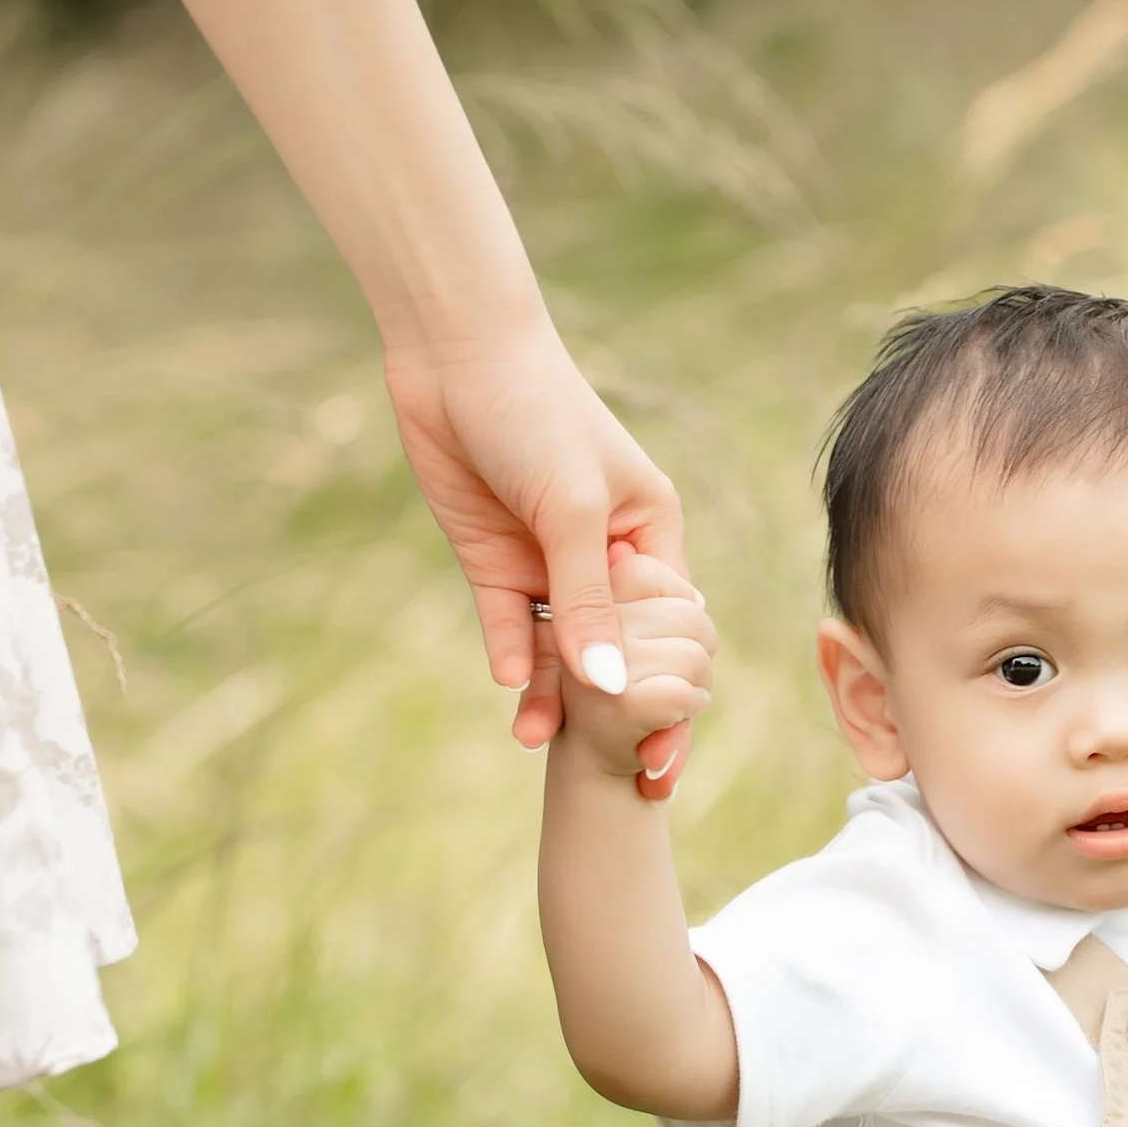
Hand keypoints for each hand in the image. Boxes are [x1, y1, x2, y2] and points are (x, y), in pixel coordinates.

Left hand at [379, 319, 691, 779]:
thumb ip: (589, 601)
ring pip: (560, 646)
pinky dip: (515, 659)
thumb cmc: (538, 414)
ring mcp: (546, 560)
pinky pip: (510, 624)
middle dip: (617, 705)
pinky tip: (514, 691)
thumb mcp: (575, 510)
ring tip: (536, 742)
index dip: (672, 686)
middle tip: (617, 769)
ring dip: (554, 694)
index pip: (672, 628)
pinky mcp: (493, 560)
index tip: (666, 745)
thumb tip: (608, 687)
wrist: (454, 357)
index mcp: (650, 533)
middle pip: (616, 648)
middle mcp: (604, 554)